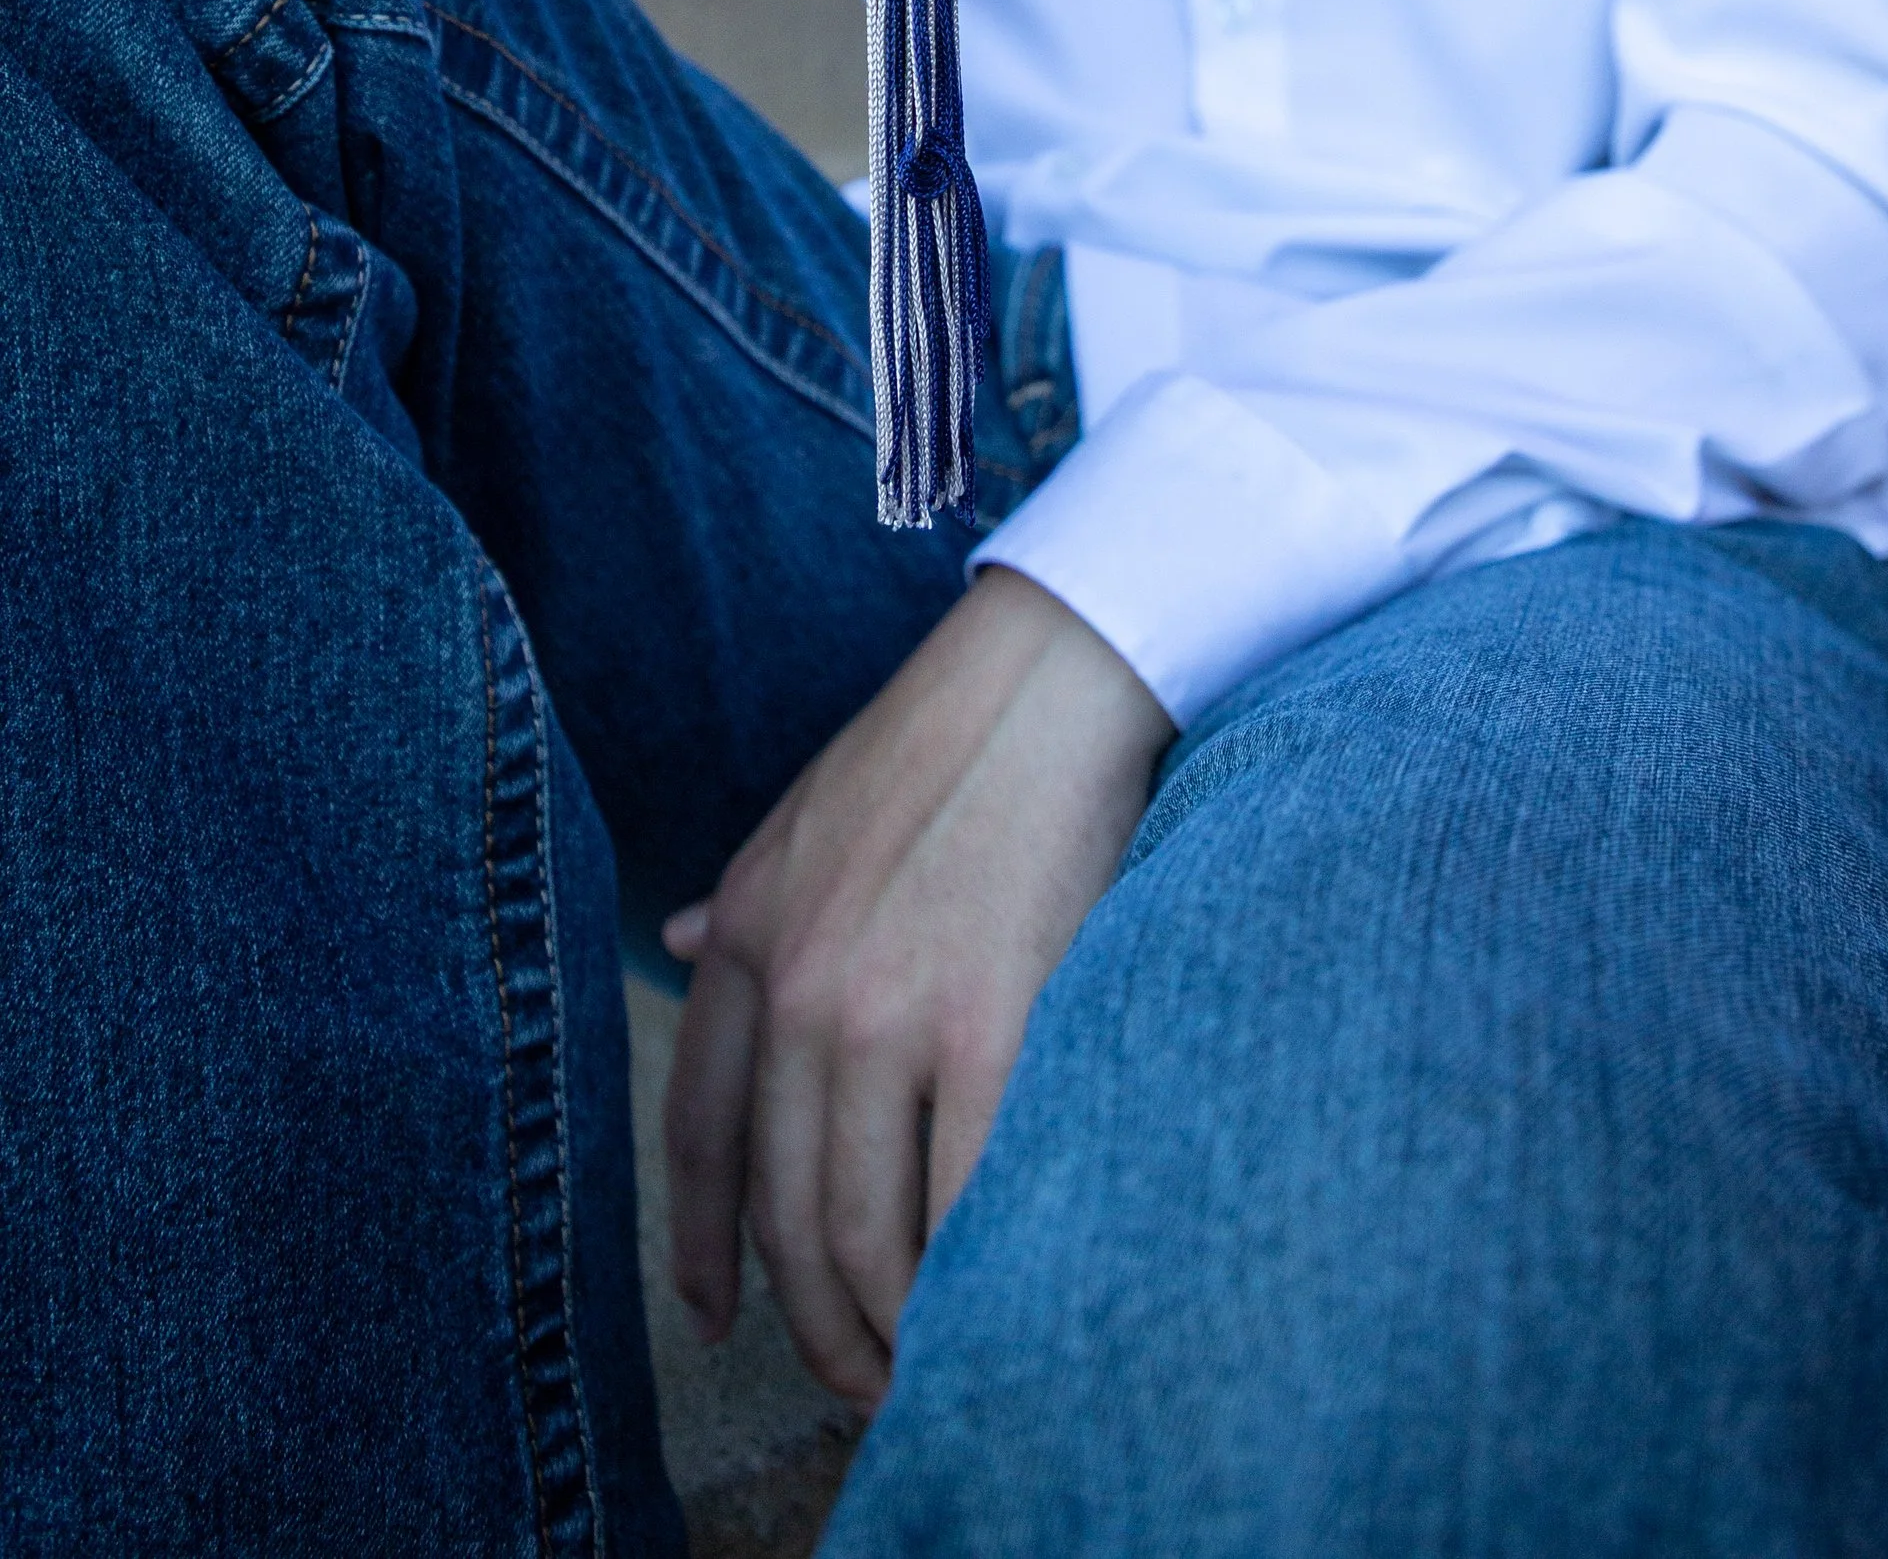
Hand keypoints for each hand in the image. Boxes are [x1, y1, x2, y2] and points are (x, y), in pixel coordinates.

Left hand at [661, 568, 1172, 1405]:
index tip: (719, 1321)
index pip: (700, 1134)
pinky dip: (967, 1271)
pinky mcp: (988, 1024)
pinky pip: (961, 1194)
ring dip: (892, 1318)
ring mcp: (887, 1014)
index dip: (700, 1246)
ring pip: (865, 1223)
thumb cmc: (944, 741)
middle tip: (861, 1373)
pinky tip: (985, 1297)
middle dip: (820, 1320)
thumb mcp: (805, 813)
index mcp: (746, 936)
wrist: (1048, 677)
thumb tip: (677, 933)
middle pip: (785, 1210)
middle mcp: (798, 989)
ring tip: (927, 1357)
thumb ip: (747, 900)